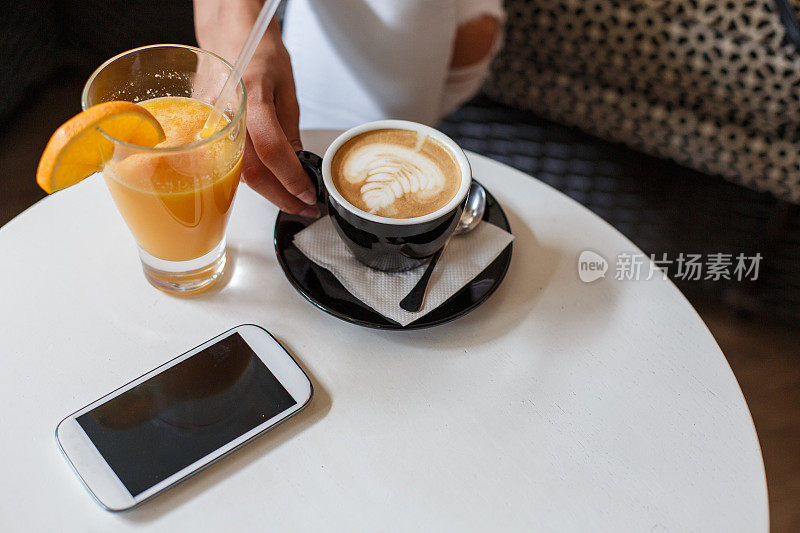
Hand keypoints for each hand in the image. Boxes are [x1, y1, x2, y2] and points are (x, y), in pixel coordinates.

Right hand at [194, 0, 317, 216]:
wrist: (228, 33)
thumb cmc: (258, 51)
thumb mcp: (287, 88)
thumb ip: (290, 131)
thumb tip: (299, 168)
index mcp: (252, 95)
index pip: (272, 150)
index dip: (292, 178)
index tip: (309, 193)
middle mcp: (226, 112)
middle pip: (250, 171)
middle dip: (281, 197)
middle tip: (304, 207)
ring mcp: (209, 123)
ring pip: (237, 173)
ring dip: (267, 191)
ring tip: (291, 197)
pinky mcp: (202, 131)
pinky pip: (227, 163)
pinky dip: (250, 178)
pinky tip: (268, 183)